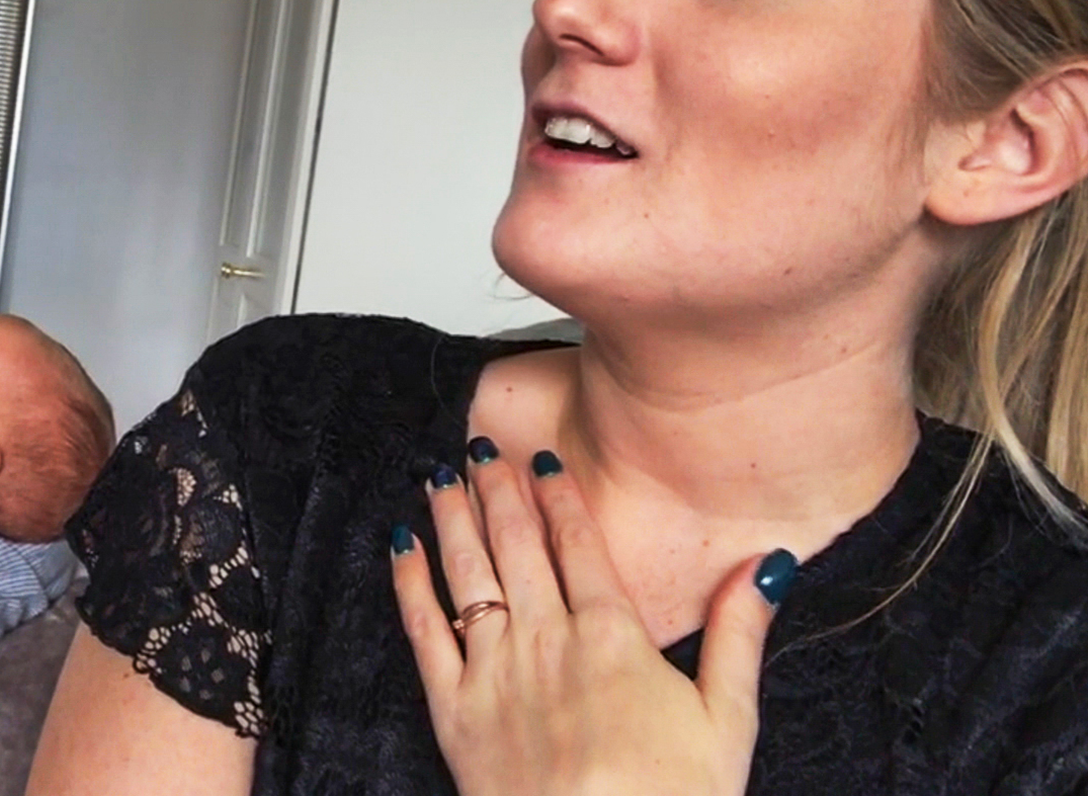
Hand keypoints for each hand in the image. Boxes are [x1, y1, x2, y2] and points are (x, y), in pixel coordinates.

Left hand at [389, 444, 791, 795]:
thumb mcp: (729, 720)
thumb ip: (739, 634)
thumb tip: (769, 564)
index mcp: (613, 637)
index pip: (580, 547)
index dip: (558, 498)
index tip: (541, 460)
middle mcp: (546, 640)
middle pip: (517, 546)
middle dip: (498, 491)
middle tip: (480, 449)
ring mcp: (494, 672)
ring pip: (468, 573)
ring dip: (454, 518)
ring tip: (441, 475)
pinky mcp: (452, 710)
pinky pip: (422, 629)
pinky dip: (408, 581)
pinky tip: (400, 543)